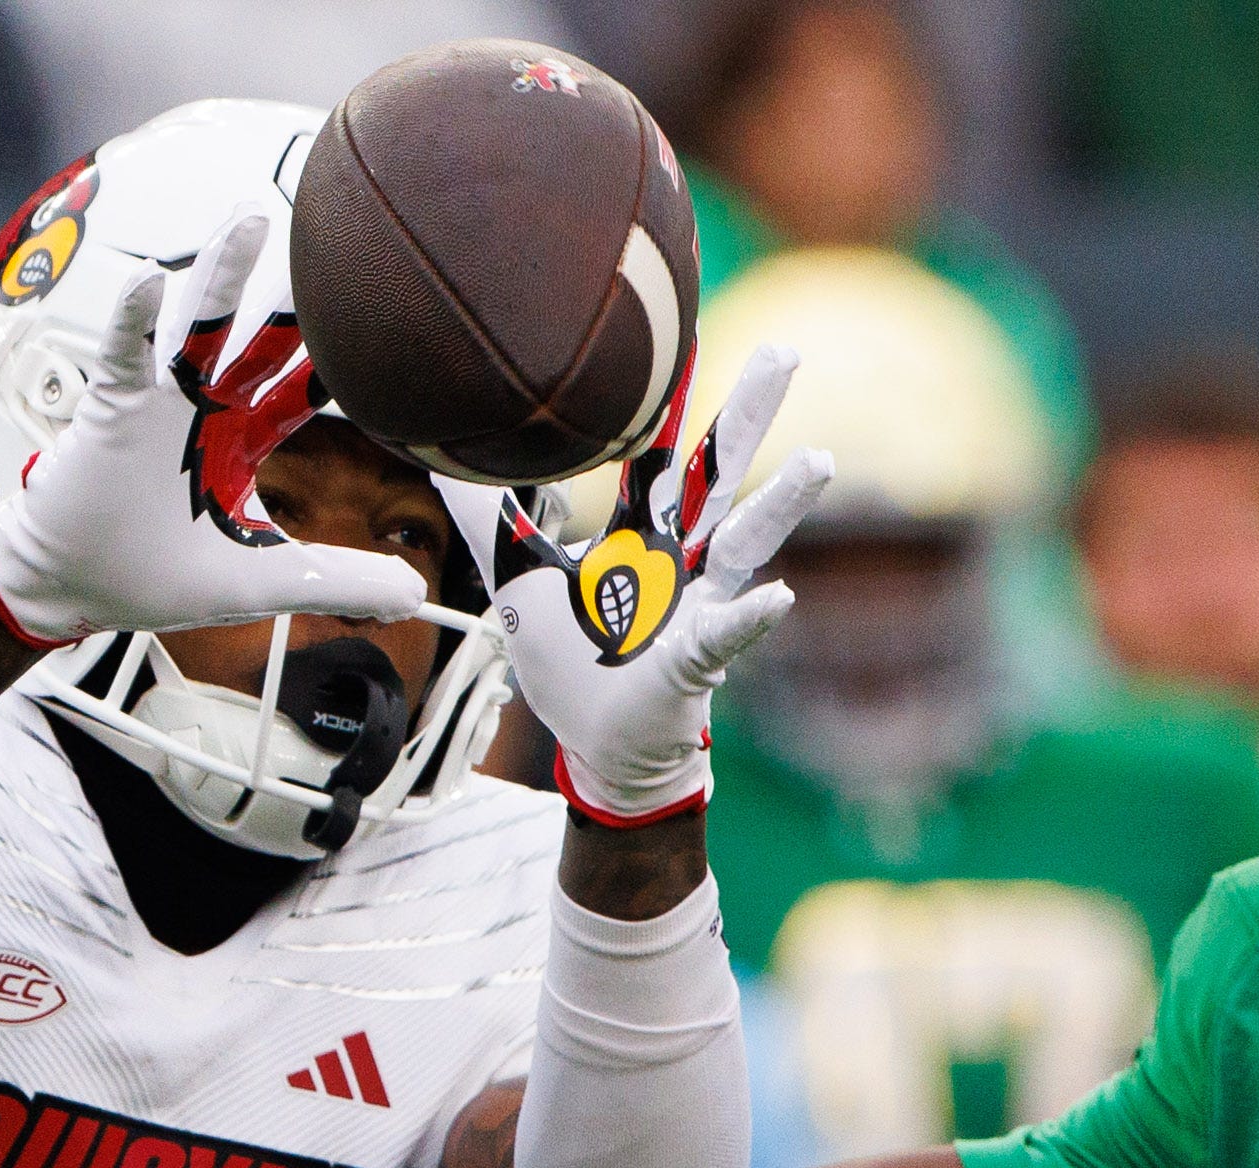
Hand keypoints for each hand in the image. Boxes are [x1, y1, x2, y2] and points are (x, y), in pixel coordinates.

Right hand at [0, 209, 425, 647]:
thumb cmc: (153, 576)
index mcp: (243, 442)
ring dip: (221, 276)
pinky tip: (148, 281)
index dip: (341, 363)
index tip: (390, 328)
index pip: (304, 391)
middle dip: (295, 300)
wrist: (73, 585)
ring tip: (248, 224)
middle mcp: (209, 411)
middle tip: (338, 245)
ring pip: (199, 327)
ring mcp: (162, 404)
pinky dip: (133, 318)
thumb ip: (339, 581)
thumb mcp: (263, 581)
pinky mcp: (115, 408)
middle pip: (262, 342)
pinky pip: (125, 353)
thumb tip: (414, 594)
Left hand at [438, 344, 829, 823]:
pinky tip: (780, 597)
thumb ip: (489, 520)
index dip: (665, 395)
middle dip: (750, 413)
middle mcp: (681, 558)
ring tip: (820, 460)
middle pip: (719, 472)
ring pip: (746, 542)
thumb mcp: (518, 582)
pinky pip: (727, 633)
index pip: (655, 450)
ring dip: (782, 504)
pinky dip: (752, 617)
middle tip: (786, 349)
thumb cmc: (576, 664)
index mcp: (641, 535)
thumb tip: (438, 455)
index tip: (679, 328)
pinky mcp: (698, 659)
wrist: (606, 748)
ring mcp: (700, 605)